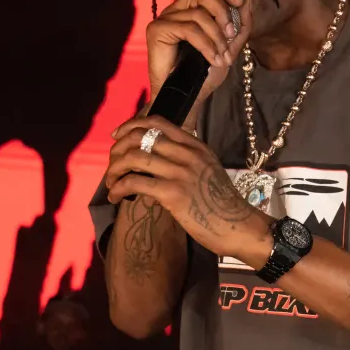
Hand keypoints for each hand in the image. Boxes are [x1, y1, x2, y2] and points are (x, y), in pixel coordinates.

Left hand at [104, 116, 271, 259]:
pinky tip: (115, 197)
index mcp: (195, 145)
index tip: (117, 137)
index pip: (157, 122)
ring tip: (110, 183)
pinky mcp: (173, 193)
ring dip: (114, 170)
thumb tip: (154, 160)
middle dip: (117, 150)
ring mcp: (181, 172)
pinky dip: (118, 188)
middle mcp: (187, 153)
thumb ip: (185, 160)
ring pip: (134, 158)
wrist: (238, 226)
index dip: (131, 125)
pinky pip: (135, 182)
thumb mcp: (206, 170)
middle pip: (140, 137)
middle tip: (112, 166)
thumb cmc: (220, 204)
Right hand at [147, 0, 258, 105]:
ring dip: (217, 37)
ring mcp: (165, 18)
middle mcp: (176, 9)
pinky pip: (188, 29)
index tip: (240, 3)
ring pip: (198, 14)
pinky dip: (207, 45)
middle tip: (232, 34)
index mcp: (190, 8)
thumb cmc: (206, 72)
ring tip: (223, 57)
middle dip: (222, 9)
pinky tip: (214, 60)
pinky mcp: (157, 30)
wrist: (188, 97)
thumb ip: (241, 21)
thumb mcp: (231, 45)